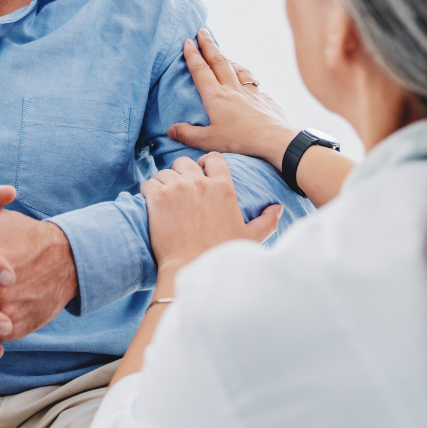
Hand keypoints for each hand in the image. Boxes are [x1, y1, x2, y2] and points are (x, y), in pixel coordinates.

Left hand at [141, 153, 282, 270]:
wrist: (191, 268)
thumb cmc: (221, 256)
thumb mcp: (250, 237)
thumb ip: (267, 220)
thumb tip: (277, 208)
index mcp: (223, 188)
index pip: (213, 159)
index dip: (205, 164)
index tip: (200, 173)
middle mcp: (200, 183)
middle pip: (185, 162)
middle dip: (182, 173)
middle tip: (180, 190)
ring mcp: (177, 188)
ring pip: (165, 172)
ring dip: (164, 183)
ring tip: (166, 201)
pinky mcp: (157, 197)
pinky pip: (148, 184)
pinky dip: (149, 192)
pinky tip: (153, 205)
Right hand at [167, 29, 296, 169]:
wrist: (274, 139)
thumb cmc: (240, 140)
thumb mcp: (208, 141)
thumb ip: (188, 134)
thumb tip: (171, 129)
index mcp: (216, 96)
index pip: (201, 71)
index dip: (192, 55)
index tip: (188, 41)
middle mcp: (233, 89)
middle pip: (219, 62)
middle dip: (209, 45)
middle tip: (202, 31)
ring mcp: (251, 92)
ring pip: (238, 69)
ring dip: (229, 59)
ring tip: (224, 54)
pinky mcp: (265, 99)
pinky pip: (255, 84)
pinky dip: (249, 78)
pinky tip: (250, 81)